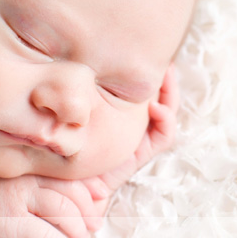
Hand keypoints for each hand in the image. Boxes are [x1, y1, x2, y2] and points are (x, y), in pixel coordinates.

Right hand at [0, 169, 100, 237]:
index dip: (91, 186)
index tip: (102, 195)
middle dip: (89, 210)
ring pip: (63, 210)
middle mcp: (29, 180)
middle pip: (72, 192)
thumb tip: (61, 186)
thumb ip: (35, 174)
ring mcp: (20, 199)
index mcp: (32, 167)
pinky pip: (43, 233)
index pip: (70, 173)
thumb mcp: (11, 172)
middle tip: (96, 223)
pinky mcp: (10, 221)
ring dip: (77, 228)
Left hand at [82, 63, 179, 199]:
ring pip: (166, 112)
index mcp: (119, 112)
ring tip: (167, 75)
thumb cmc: (67, 146)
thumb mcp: (74, 114)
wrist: (69, 184)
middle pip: (159, 96)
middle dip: (165, 79)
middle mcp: (133, 123)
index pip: (140, 88)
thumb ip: (79, 95)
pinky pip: (163, 136)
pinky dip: (165, 121)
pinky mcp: (143, 153)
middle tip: (166, 62)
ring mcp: (140, 137)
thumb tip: (77, 63)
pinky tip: (157, 108)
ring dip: (170, 94)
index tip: (147, 53)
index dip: (147, 73)